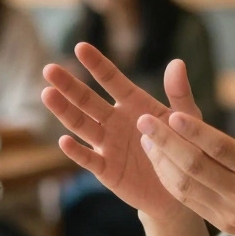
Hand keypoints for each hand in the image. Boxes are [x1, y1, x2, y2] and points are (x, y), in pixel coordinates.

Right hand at [41, 43, 202, 219]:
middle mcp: (115, 121)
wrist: (183, 188)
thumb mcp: (186, 119)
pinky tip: (64, 140)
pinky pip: (89, 159)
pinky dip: (76, 151)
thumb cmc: (184, 148)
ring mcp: (108, 145)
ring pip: (82, 125)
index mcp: (133, 104)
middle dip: (69, 85)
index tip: (81, 46)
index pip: (111, 80)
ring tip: (48, 94)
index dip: (97, 64)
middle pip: (87, 101)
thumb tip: (177, 62)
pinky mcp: (107, 170)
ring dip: (65, 111)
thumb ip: (179, 93)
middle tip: (50, 69)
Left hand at [137, 92, 234, 235]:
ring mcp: (231, 212)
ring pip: (187, 186)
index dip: (194, 131)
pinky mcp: (223, 223)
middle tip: (143, 121)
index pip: (221, 149)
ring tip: (146, 139)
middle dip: (165, 142)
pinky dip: (170, 181)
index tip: (171, 114)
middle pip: (195, 166)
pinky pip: (189, 201)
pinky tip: (159, 162)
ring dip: (162, 162)